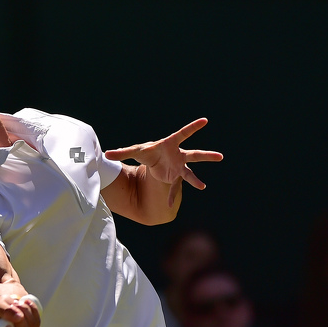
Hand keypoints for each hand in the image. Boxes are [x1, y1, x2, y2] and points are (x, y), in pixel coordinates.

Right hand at [0, 294, 40, 326]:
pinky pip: (37, 321)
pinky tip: (26, 302)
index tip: (8, 326)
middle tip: (14, 305)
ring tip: (18, 302)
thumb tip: (19, 316)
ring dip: (27, 311)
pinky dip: (33, 310)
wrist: (5, 307)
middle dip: (21, 317)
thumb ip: (5, 311)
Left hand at [105, 118, 222, 189]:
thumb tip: (107, 154)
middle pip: (194, 155)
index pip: (183, 134)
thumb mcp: (135, 152)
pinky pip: (173, 188)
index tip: (205, 120)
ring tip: (202, 187)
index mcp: (171, 144)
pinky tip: (168, 205)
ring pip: (189, 173)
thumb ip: (122, 152)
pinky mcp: (174, 178)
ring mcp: (178, 167)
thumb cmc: (147, 152)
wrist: (151, 160)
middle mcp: (178, 155)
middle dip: (206, 156)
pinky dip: (170, 196)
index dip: (193, 127)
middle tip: (220, 156)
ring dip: (195, 180)